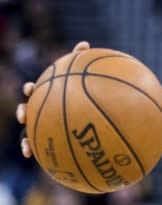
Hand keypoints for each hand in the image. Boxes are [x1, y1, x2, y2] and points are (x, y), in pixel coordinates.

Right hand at [16, 41, 89, 157]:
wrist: (95, 118)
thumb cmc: (89, 95)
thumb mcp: (88, 80)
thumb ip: (84, 62)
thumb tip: (84, 43)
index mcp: (51, 95)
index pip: (37, 90)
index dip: (31, 89)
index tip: (30, 89)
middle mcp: (45, 109)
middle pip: (29, 110)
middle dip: (24, 112)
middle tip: (23, 115)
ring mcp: (47, 125)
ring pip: (31, 133)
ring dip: (26, 139)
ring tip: (26, 146)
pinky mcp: (52, 140)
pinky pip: (45, 149)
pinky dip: (39, 154)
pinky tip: (37, 160)